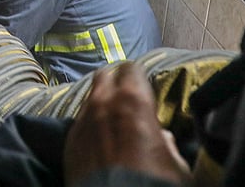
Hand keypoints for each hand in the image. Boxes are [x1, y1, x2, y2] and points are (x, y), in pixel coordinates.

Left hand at [64, 63, 190, 185]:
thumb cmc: (153, 182)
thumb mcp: (176, 164)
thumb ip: (167, 142)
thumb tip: (161, 136)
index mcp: (132, 99)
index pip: (132, 68)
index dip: (139, 78)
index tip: (145, 90)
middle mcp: (103, 102)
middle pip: (104, 75)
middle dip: (115, 82)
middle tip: (126, 99)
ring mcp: (82, 120)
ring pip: (89, 97)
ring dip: (101, 103)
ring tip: (111, 120)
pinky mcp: (69, 141)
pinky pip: (80, 122)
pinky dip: (90, 124)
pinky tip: (98, 140)